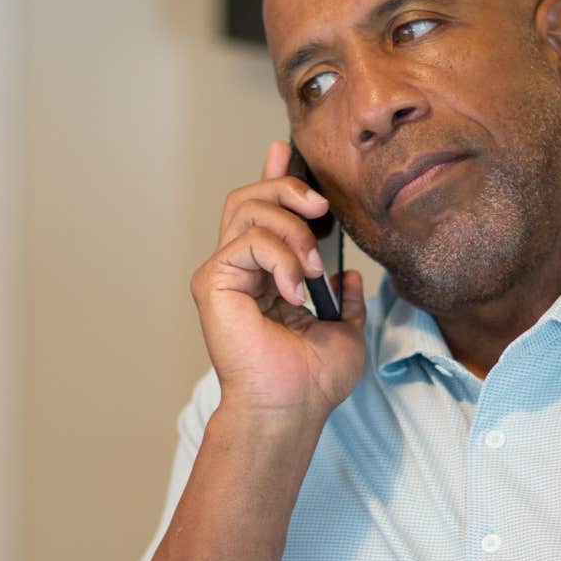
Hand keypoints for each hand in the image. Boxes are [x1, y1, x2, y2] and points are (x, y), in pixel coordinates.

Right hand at [191, 140, 366, 421]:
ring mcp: (223, 274)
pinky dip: (281, 258)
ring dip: (292, 230)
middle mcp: (239, 269)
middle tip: (321, 207)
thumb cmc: (312, 380)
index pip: (263, 213)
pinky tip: (294, 291)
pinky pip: (248, 240)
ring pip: (248, 209)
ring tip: (311, 271)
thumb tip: (347, 271)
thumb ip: (344, 297)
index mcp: (266, 275)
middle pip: (250, 197)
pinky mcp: (213, 281)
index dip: (273, 178)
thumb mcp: (344, 329)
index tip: (286, 152)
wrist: (292, 407)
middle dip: (288, 189)